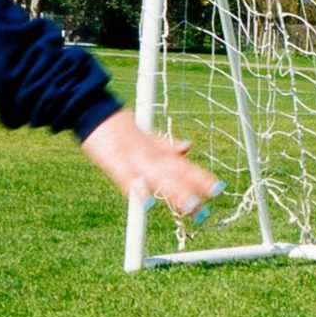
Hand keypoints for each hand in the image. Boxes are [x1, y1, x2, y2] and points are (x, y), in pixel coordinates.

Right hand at [82, 112, 219, 218]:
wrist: (96, 110)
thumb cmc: (121, 128)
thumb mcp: (147, 137)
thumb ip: (167, 145)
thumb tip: (188, 146)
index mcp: (158, 152)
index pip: (184, 166)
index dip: (201, 178)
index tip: (218, 190)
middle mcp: (151, 155)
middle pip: (176, 173)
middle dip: (193, 187)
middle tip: (211, 200)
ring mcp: (134, 158)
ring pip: (157, 176)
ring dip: (174, 191)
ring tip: (190, 206)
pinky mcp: (114, 160)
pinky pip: (126, 176)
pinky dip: (137, 187)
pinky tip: (147, 201)